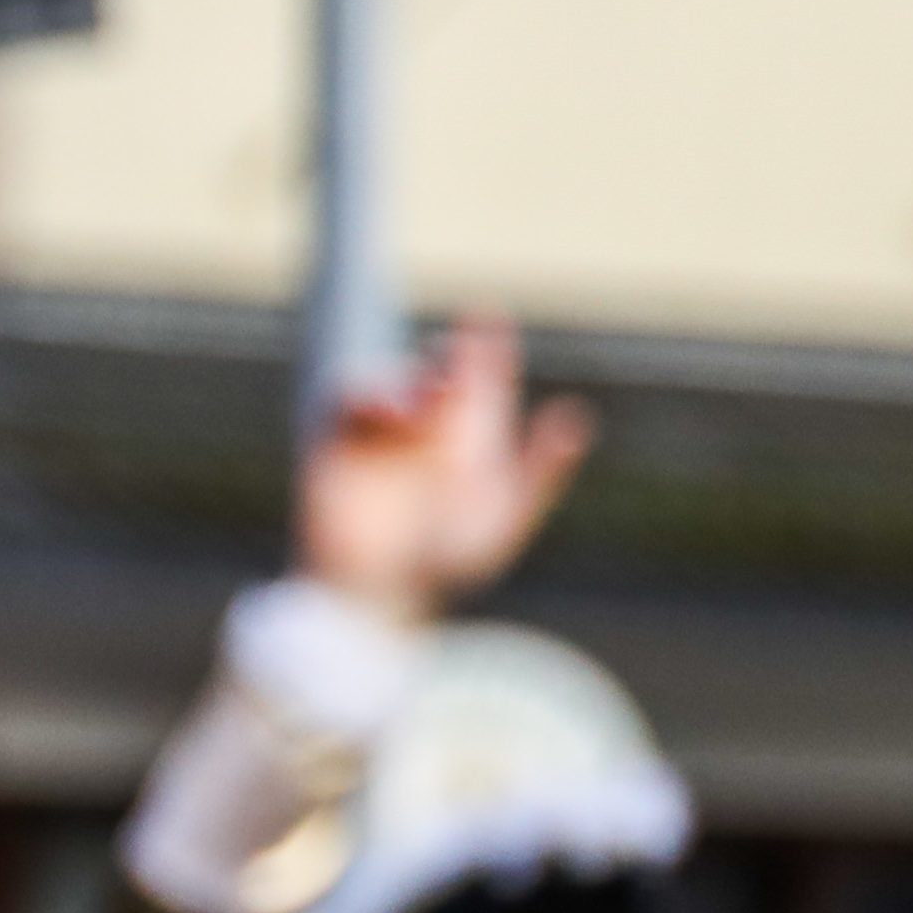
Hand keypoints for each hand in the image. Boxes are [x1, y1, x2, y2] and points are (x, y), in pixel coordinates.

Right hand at [298, 313, 595, 626]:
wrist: (374, 594)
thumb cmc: (441, 568)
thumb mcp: (504, 518)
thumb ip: (541, 468)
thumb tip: (575, 414)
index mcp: (468, 441)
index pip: (482, 381)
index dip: (488, 348)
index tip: (489, 317)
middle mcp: (425, 431)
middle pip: (437, 372)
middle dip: (450, 355)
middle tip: (459, 353)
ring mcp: (380, 435)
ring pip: (394, 381)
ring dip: (414, 385)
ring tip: (438, 400)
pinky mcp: (336, 442)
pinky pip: (346, 396)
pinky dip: (368, 395)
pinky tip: (396, 418)